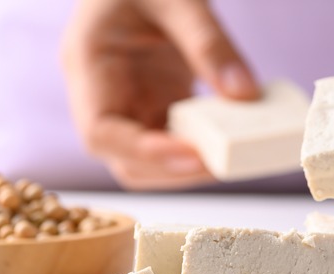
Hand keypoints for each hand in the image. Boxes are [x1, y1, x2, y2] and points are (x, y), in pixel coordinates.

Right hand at [62, 0, 258, 189]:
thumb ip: (209, 43)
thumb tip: (246, 95)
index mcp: (87, 65)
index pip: (100, 132)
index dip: (144, 154)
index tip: (192, 156)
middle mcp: (102, 95)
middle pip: (124, 161)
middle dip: (172, 170)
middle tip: (223, 162)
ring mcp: (128, 105)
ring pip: (150, 162)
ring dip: (189, 167)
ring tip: (233, 155)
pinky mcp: (155, 107)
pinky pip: (175, 142)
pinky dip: (203, 148)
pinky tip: (234, 139)